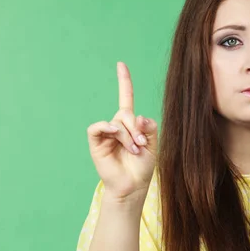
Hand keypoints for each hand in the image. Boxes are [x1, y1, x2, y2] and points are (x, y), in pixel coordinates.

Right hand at [86, 61, 157, 200]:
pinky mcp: (96, 142)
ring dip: (127, 135)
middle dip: (136, 127)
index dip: (124, 82)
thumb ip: (149, 127)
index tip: (121, 64)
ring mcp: (106, 133)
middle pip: (126, 112)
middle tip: (141, 144)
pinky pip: (98, 127)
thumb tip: (138, 117)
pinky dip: (108, 127)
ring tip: (133, 149)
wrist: (133, 185)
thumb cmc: (142, 166)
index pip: (126, 98)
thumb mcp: (153, 144)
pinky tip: (115, 133)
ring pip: (116, 121)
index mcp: (131, 124)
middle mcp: (117, 125)